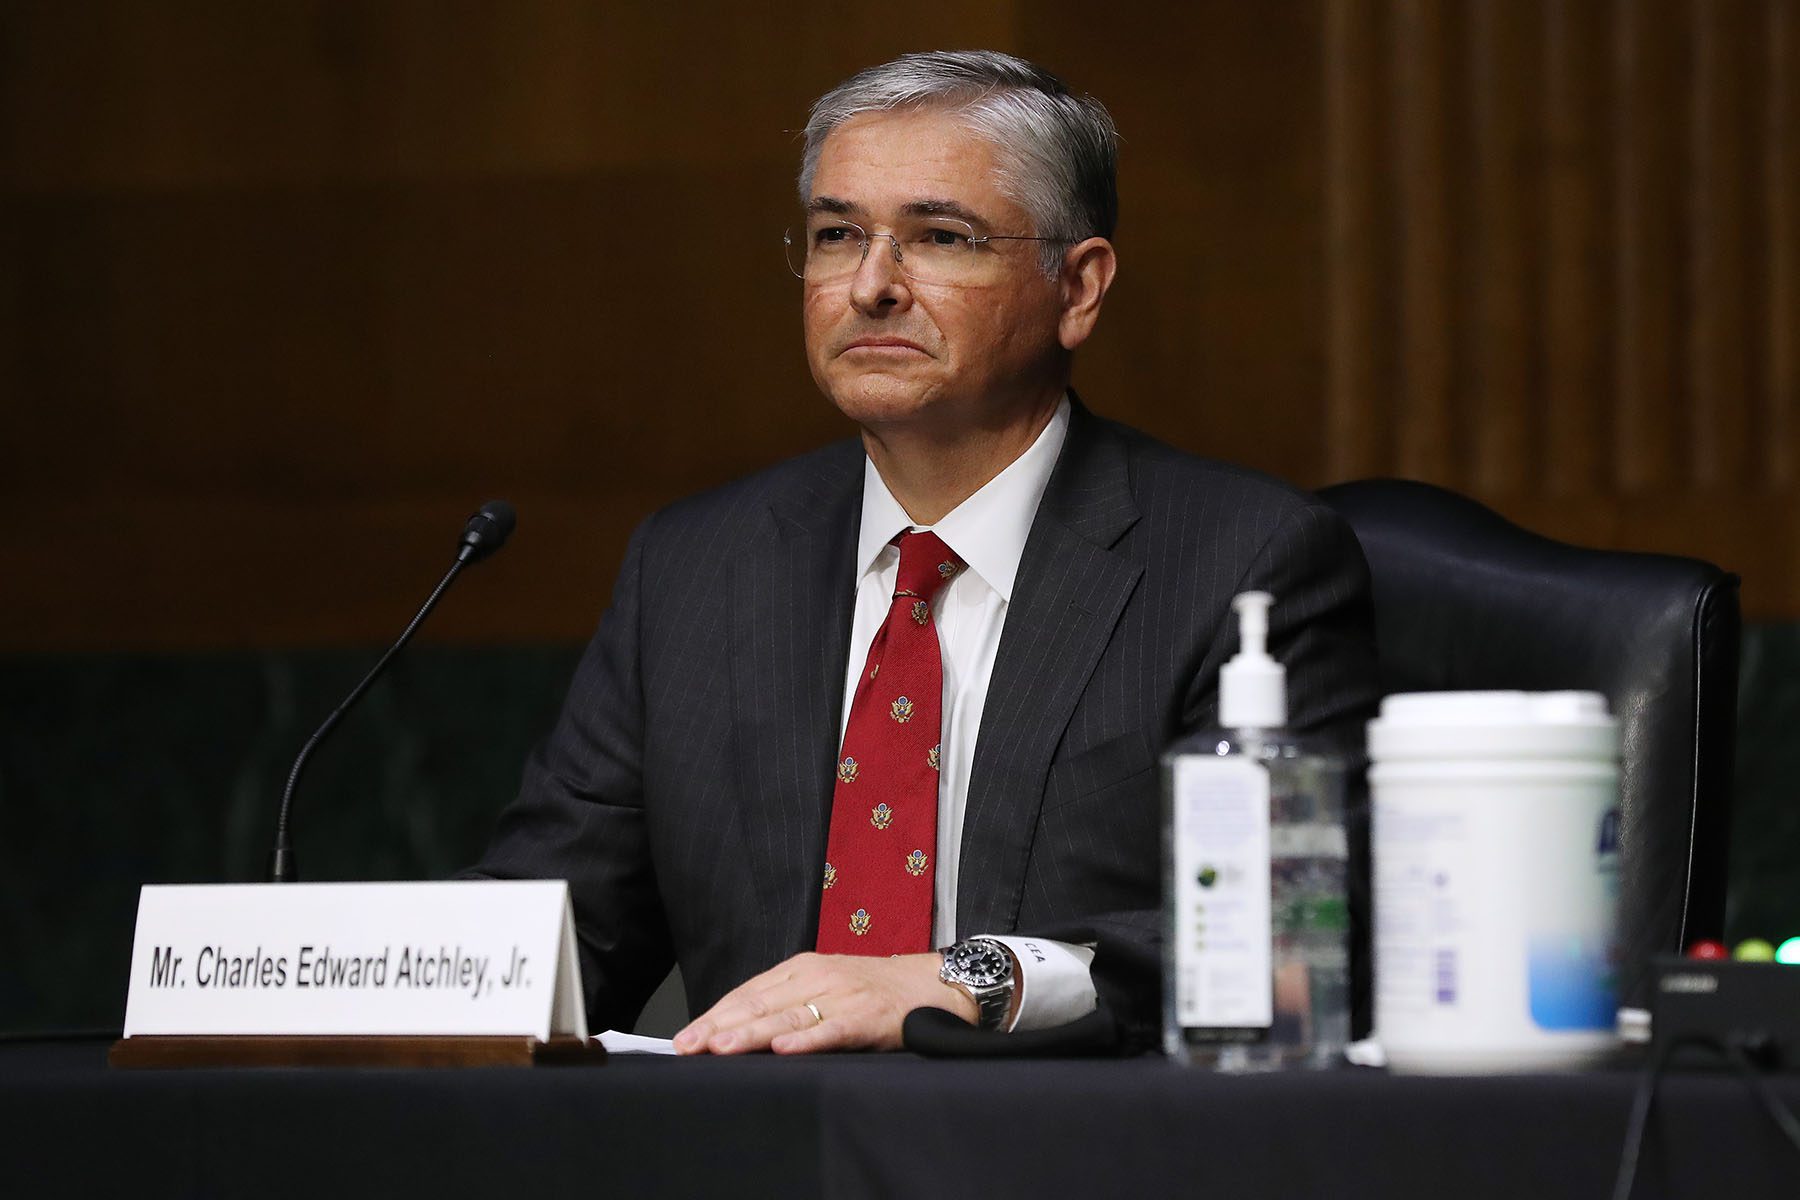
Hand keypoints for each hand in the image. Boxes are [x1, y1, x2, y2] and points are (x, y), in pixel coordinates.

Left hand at [672, 951, 976, 1054]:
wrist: (929, 982)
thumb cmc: (872, 988)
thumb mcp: (825, 982)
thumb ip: (786, 1000)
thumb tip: (736, 1028)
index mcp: (802, 968)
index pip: (748, 992)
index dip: (714, 1015)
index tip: (685, 1038)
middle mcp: (817, 977)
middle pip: (760, 1003)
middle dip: (720, 1027)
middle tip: (688, 1047)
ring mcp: (842, 996)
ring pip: (787, 1016)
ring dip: (751, 1033)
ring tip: (721, 1048)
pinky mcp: (867, 1016)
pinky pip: (832, 1029)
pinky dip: (807, 1039)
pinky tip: (783, 1049)